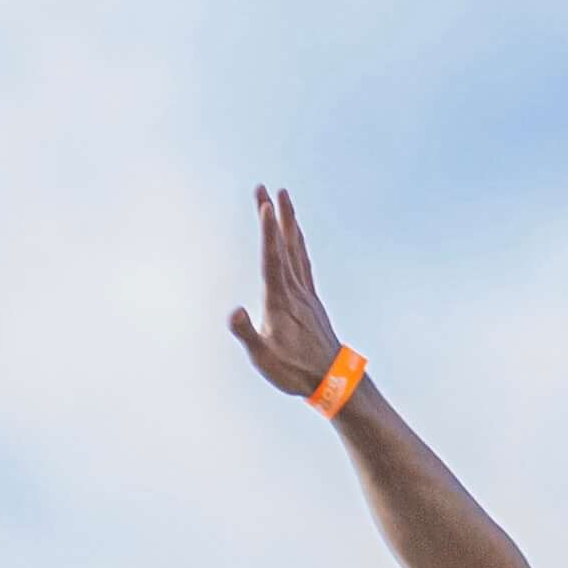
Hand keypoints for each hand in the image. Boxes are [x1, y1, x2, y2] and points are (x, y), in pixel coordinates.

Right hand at [229, 183, 347, 400]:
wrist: (333, 380)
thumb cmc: (294, 372)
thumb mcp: (264, 358)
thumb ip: (247, 334)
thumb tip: (234, 312)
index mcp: (279, 301)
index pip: (272, 259)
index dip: (267, 232)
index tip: (265, 205)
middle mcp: (294, 290)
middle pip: (283, 245)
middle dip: (274, 216)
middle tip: (265, 187)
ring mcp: (305, 293)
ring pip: (296, 248)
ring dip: (289, 222)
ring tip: (283, 198)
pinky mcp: (311, 299)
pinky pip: (304, 261)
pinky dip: (299, 242)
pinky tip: (297, 234)